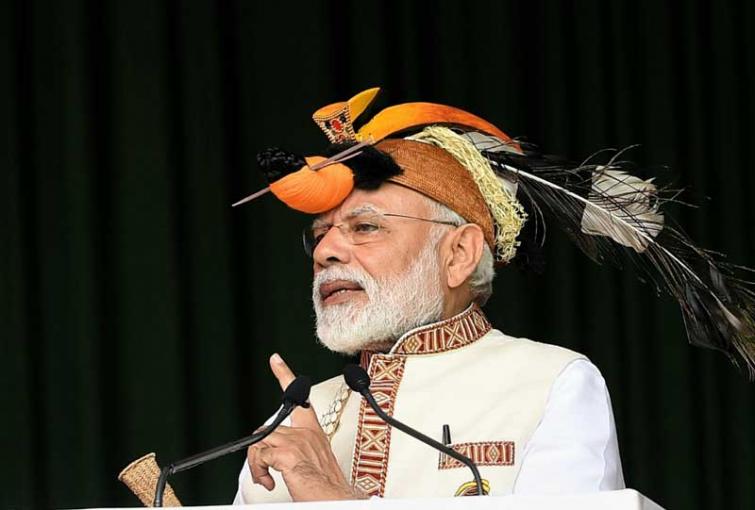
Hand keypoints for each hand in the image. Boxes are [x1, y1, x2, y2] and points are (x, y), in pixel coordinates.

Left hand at [247, 354, 363, 500]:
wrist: (336, 499)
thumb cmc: (328, 487)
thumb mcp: (316, 461)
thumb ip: (300, 450)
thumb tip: (279, 456)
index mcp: (314, 432)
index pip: (299, 398)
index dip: (285, 376)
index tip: (276, 360)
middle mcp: (306, 433)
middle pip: (268, 428)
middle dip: (260, 449)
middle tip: (264, 469)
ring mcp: (297, 442)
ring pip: (260, 441)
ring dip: (257, 463)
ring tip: (266, 478)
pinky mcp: (288, 454)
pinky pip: (260, 456)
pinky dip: (259, 471)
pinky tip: (269, 482)